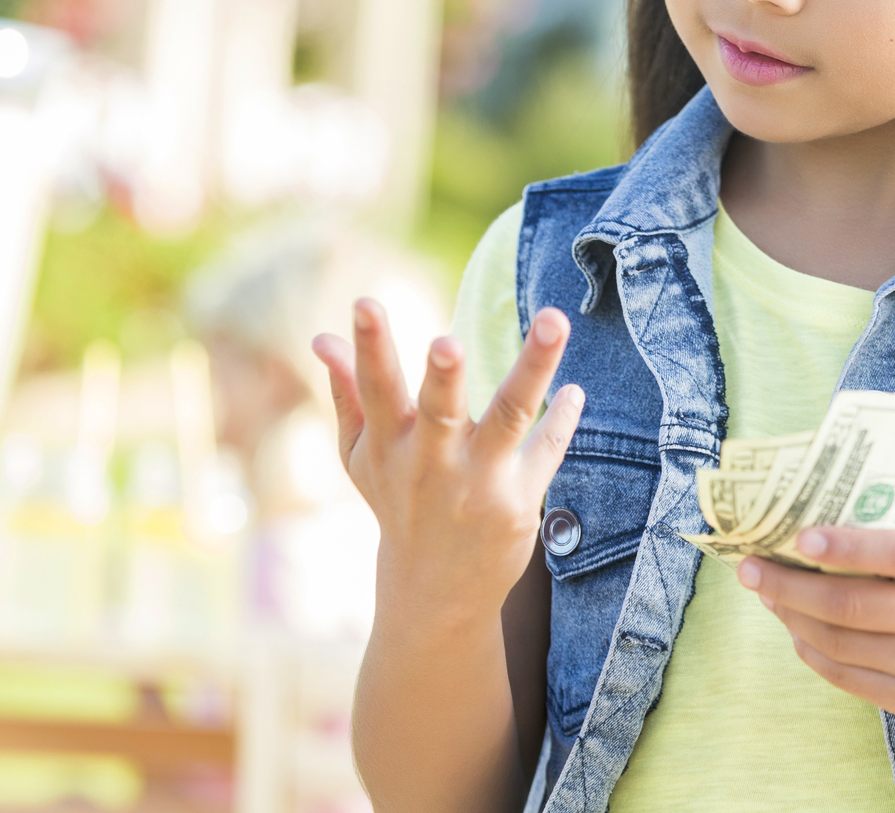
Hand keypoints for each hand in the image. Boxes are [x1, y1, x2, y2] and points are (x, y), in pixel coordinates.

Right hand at [313, 300, 583, 630]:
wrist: (433, 592)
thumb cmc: (397, 502)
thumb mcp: (361, 455)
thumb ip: (345, 392)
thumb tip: (320, 337)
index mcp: (389, 444)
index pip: (375, 388)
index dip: (369, 346)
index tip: (364, 302)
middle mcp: (432, 462)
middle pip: (441, 410)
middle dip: (443, 376)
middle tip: (448, 342)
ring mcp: (478, 483)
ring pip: (510, 417)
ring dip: (533, 367)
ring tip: (554, 318)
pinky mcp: (518, 502)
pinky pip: (545, 450)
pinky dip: (562, 418)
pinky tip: (574, 390)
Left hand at [738, 526, 894, 733]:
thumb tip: (807, 533)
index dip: (845, 546)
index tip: (798, 538)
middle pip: (854, 604)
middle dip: (789, 585)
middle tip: (750, 568)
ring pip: (840, 642)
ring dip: (791, 616)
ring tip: (766, 594)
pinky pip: (846, 675)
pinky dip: (811, 650)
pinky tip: (795, 628)